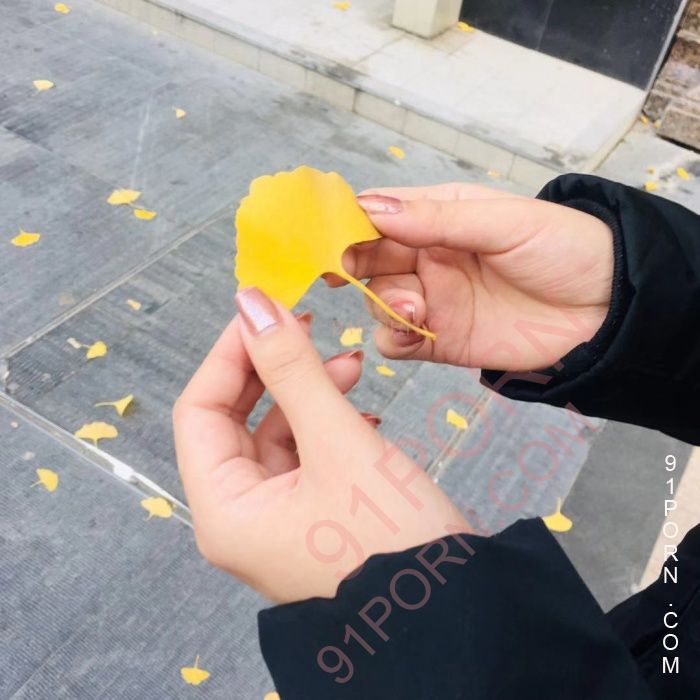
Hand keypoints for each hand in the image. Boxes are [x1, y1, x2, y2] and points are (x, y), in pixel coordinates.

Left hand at [173, 287, 469, 602]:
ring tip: (351, 364)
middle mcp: (241, 518)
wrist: (456, 616)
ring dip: (306, 392)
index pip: (199, 411)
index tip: (264, 309)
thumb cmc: (393, 541)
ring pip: (276, 433)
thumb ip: (292, 370)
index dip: (229, 353)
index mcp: (225, 511)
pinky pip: (306, 455)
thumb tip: (252, 304)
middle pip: (236, 420)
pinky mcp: (313, 517)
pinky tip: (360, 408)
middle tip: (307, 327)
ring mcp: (278, 520)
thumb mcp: (340, 444)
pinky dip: (327, 423)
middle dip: (272, 369)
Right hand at [331, 183, 612, 370]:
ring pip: (379, 301)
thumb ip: (438, 218)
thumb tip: (371, 208)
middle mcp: (429, 258)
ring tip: (418, 306)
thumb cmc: (566, 248)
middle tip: (346, 270)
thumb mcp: (504, 221)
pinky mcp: (442, 340)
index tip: (327, 232)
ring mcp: (434, 301)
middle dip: (355, 264)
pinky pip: (399, 341)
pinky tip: (412, 329)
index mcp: (441, 216)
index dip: (350, 222)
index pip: (381, 215)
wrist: (609, 310)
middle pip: (370, 260)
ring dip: (384, 303)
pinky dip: (394, 338)